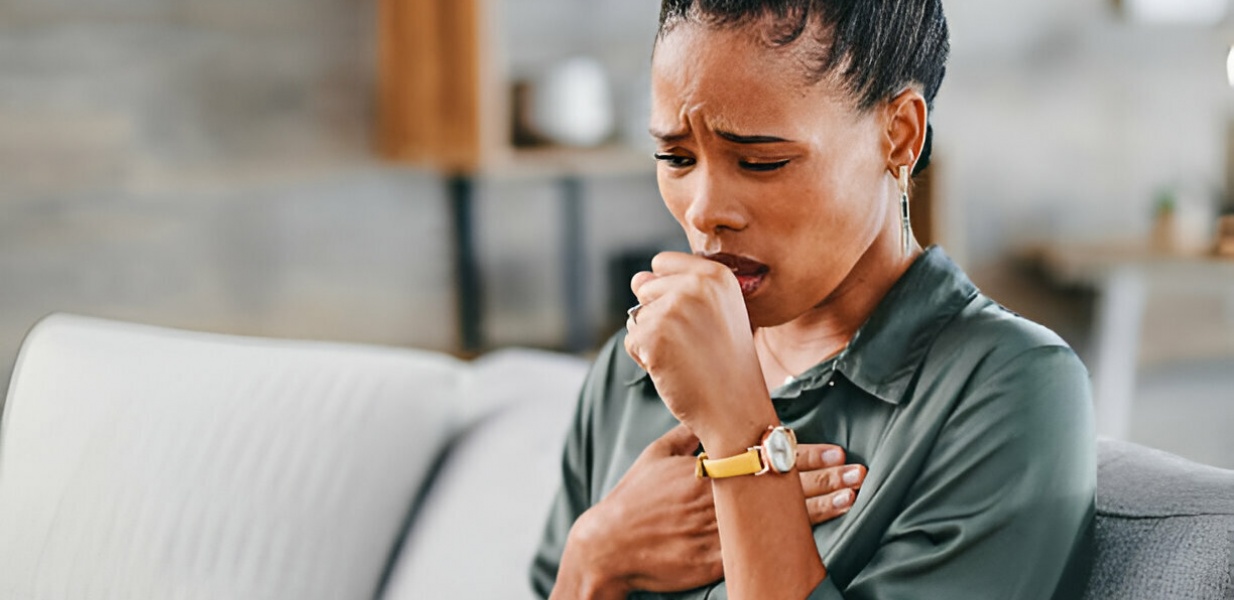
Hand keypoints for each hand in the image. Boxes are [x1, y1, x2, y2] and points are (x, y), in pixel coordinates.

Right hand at [555, 427, 866, 596]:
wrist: (609, 547)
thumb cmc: (632, 499)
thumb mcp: (655, 456)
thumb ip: (687, 434)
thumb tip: (710, 412)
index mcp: (709, 468)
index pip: (765, 456)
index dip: (803, 452)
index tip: (834, 447)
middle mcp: (720, 497)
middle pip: (781, 484)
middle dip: (823, 476)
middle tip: (857, 470)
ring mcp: (721, 531)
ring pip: (779, 518)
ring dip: (820, 507)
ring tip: (852, 495)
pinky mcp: (717, 561)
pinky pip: (761, 552)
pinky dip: (791, 545)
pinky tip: (817, 541)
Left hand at [624, 252, 771, 449]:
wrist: (736, 410)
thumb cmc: (726, 364)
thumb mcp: (716, 314)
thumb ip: (678, 289)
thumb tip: (637, 279)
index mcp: (716, 274)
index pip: (661, 263)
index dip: (668, 293)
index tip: (695, 320)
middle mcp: (695, 284)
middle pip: (645, 289)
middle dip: (658, 318)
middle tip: (692, 344)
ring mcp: (674, 309)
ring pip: (636, 317)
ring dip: (652, 340)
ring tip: (686, 358)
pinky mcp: (654, 336)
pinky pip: (631, 341)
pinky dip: (645, 360)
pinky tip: (674, 370)